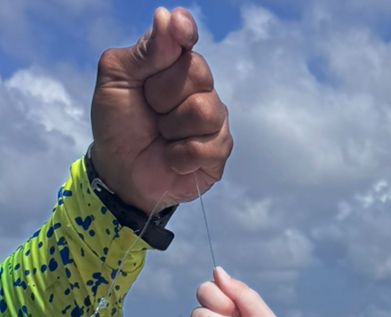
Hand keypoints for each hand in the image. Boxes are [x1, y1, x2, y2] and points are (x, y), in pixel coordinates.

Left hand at [91, 7, 231, 213]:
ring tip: (161, 136)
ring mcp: (213, 120)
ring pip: (206, 110)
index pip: (185, 36)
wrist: (120, 172)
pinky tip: (171, 158)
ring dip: (173, 127)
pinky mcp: (219, 152)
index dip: (184, 32)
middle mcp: (198, 86)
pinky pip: (209, 146)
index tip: (181, 31)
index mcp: (172, 62)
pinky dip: (181, 155)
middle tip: (149, 109)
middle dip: (164, 94)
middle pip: (198, 72)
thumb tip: (168, 16)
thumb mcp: (116, 79)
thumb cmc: (118, 123)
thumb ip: (144, 51)